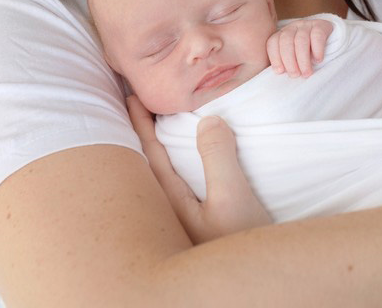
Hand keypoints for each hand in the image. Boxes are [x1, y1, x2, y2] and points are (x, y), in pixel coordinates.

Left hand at [126, 95, 269, 243]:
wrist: (250, 286)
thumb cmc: (237, 247)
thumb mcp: (232, 199)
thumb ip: (218, 158)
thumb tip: (207, 121)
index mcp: (171, 202)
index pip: (148, 153)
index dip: (140, 122)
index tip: (131, 96)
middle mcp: (171, 212)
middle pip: (148, 166)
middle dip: (143, 135)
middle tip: (137, 106)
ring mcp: (185, 221)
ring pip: (164, 178)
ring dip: (162, 150)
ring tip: (159, 129)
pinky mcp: (202, 227)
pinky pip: (183, 187)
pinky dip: (181, 165)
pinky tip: (193, 164)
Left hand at [266, 18, 332, 77]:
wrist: (329, 38)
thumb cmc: (307, 54)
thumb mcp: (293, 57)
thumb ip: (285, 64)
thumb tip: (279, 76)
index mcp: (282, 35)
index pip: (273, 43)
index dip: (275, 58)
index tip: (280, 72)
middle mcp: (292, 28)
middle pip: (286, 41)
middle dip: (289, 60)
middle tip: (295, 75)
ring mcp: (307, 25)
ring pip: (301, 40)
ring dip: (303, 59)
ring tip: (307, 73)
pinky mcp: (321, 25)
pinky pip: (317, 35)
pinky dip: (317, 49)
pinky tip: (318, 60)